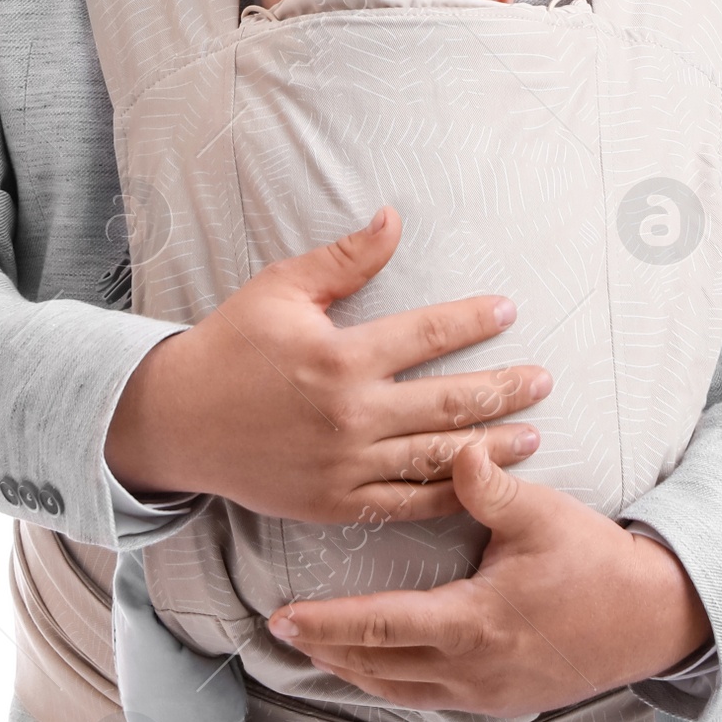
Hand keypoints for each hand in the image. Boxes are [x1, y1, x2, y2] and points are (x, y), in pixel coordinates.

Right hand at [105, 208, 550, 523]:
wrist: (178, 421)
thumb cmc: (230, 345)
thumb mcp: (281, 289)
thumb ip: (345, 259)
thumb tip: (394, 217)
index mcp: (340, 357)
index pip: (426, 335)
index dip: (472, 321)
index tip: (508, 309)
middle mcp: (349, 415)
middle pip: (447, 403)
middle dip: (502, 390)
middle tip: (543, 380)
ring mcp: (344, 466)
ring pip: (436, 458)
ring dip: (491, 446)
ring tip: (534, 435)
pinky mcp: (335, 504)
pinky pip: (404, 504)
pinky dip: (447, 496)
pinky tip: (481, 484)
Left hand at [267, 440, 710, 714]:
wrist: (654, 618)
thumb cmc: (597, 562)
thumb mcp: (543, 514)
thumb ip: (489, 485)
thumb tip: (456, 445)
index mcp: (474, 623)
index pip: (381, 627)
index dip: (327, 623)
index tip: (282, 616)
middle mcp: (472, 669)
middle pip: (377, 668)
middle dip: (325, 649)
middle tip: (282, 631)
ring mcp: (486, 693)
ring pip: (399, 691)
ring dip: (354, 670)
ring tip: (317, 648)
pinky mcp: (501, 700)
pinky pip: (428, 699)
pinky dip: (391, 683)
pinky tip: (378, 667)